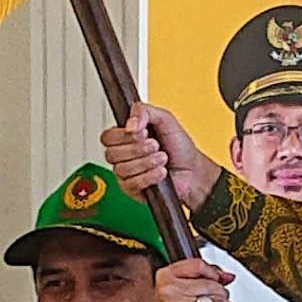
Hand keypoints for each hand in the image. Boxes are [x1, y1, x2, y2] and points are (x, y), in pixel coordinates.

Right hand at [103, 106, 219, 213]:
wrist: (193, 170)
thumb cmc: (179, 147)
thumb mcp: (165, 119)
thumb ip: (144, 111)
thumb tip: (129, 124)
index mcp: (126, 136)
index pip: (107, 137)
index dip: (123, 136)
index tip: (143, 132)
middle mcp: (123, 155)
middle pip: (111, 153)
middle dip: (138, 149)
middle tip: (155, 145)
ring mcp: (126, 173)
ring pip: (122, 169)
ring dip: (147, 162)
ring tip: (163, 158)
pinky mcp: (132, 189)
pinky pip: (131, 184)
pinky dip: (150, 176)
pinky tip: (161, 172)